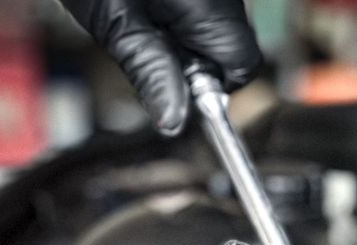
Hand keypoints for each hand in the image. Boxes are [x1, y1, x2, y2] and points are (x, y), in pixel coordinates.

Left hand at [60, 0, 261, 135]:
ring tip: (142, 9)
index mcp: (210, 7)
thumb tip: (174, 121)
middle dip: (195, 54)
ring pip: (218, 23)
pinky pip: (207, 3)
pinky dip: (182, 8)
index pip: (240, 67)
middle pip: (233, 44)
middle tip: (147, 38)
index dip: (209, 84)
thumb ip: (151, 72)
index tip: (174, 81)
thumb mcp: (115, 22)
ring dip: (186, 30)